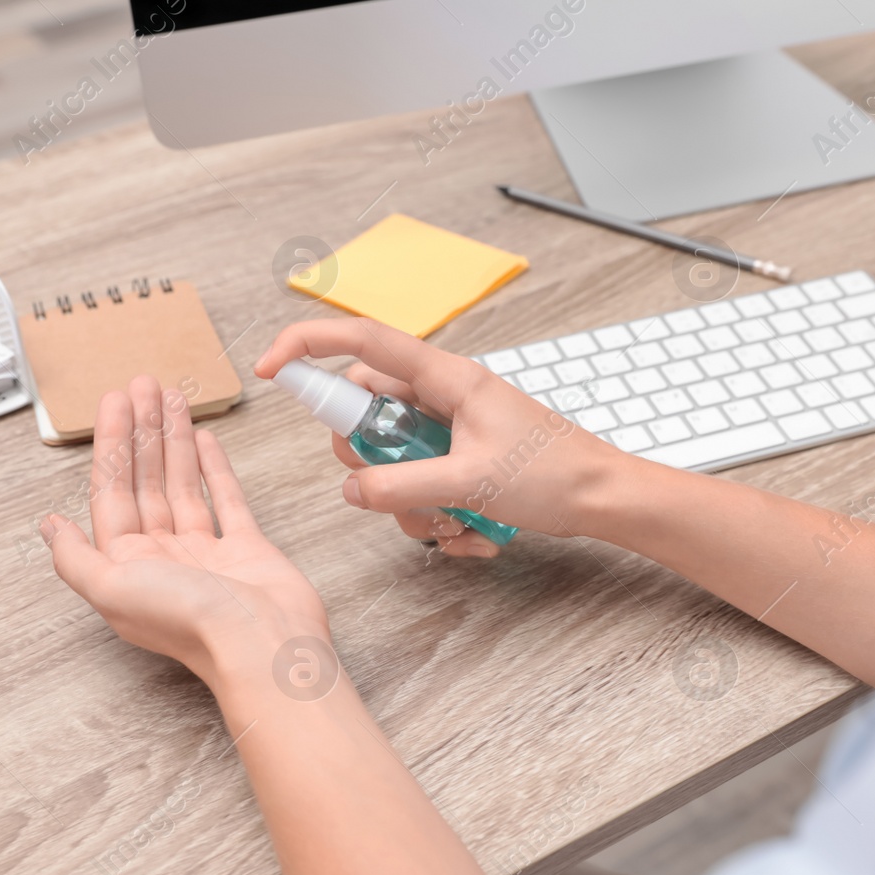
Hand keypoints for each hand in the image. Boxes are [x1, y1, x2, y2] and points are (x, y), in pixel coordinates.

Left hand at [43, 376, 329, 688]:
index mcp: (127, 565)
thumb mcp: (113, 588)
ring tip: (172, 396)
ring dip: (174, 439)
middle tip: (143, 384)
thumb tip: (48, 526)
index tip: (114, 401)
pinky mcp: (246, 548)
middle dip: (142, 430)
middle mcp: (163, 556)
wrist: (264, 645)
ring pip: (182, 482)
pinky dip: (213, 468)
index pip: (112, 490)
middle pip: (145, 480)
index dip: (112, 442)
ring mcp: (206, 551)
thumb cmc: (192, 624)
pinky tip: (204, 440)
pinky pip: (225, 499)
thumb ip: (76, 557)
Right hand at [255, 318, 627, 557]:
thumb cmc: (554, 474)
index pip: (361, 340)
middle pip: (366, 415)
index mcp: (445, 377)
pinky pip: (421, 483)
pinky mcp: (461, 459)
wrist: (604, 499)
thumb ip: (401, 484)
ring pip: (392, 458)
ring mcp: (451, 429)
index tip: (269, 369)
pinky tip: (472, 533)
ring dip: (409, 503)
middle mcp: (442, 395)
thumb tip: (351, 488)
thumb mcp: (469, 481)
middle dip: (370, 464)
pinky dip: (436, 515)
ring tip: (453, 524)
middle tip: (395, 492)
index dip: (307, 345)